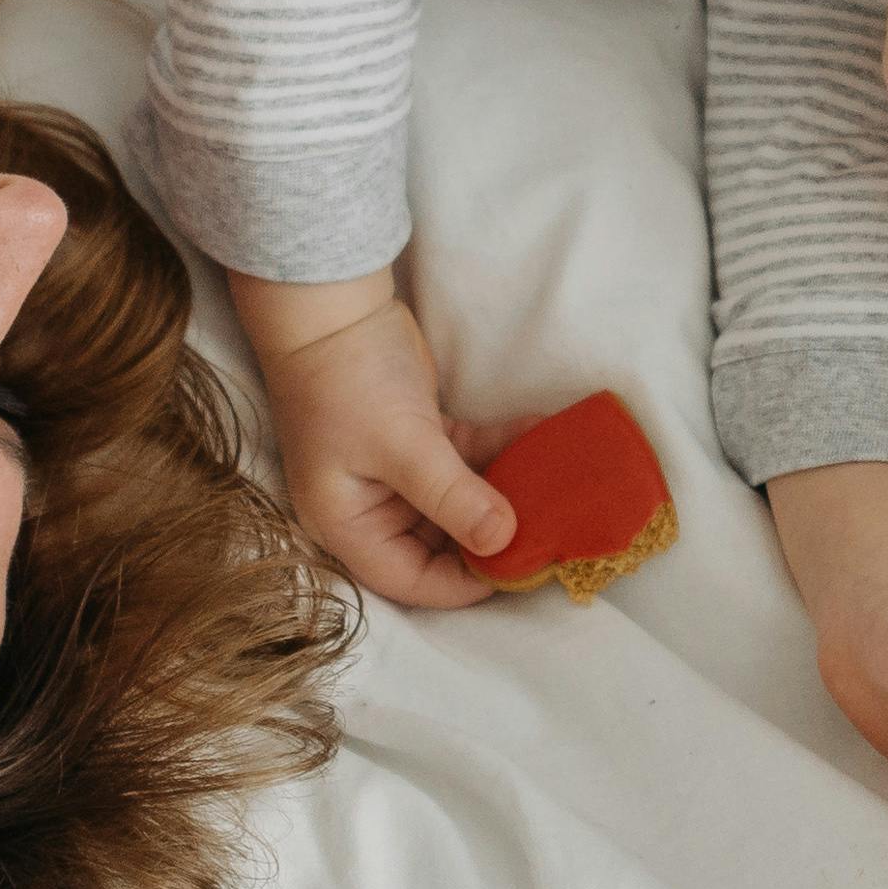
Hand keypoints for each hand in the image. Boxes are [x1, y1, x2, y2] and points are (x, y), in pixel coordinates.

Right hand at [235, 270, 522, 604]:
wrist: (331, 305)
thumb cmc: (348, 382)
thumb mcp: (401, 446)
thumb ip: (454, 498)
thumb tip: (505, 541)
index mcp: (349, 525)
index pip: (411, 579)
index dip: (463, 583)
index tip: (519, 568)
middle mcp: (372, 507)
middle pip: (441, 545)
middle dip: (493, 538)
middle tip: (549, 530)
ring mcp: (397, 473)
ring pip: (461, 501)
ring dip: (505, 493)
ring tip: (556, 490)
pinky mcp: (420, 438)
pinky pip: (468, 459)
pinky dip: (502, 450)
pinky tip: (544, 437)